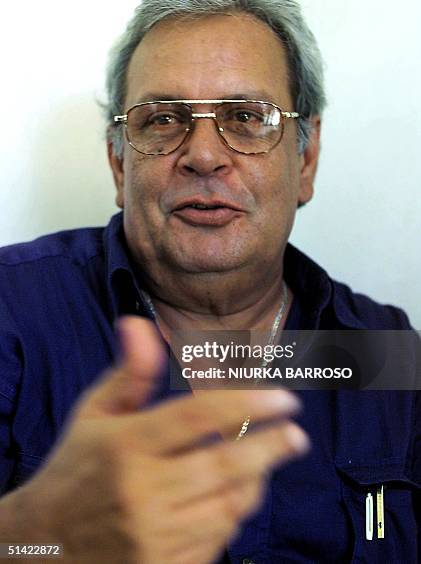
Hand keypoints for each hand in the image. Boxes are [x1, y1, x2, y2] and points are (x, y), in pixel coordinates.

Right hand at [10, 317, 308, 563]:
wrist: (46, 544)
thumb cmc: (77, 468)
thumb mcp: (95, 414)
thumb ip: (130, 372)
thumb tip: (139, 323)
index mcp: (125, 446)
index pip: (197, 417)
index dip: (247, 403)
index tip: (284, 398)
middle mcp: (142, 493)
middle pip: (225, 466)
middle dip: (271, 446)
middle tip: (297, 432)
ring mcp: (155, 538)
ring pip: (229, 506)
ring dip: (257, 479)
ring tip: (267, 459)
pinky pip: (218, 539)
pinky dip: (234, 512)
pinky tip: (235, 494)